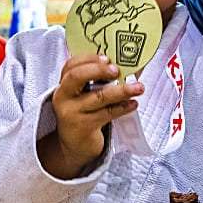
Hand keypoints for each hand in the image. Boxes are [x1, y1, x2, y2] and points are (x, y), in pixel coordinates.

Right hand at [37, 55, 142, 178]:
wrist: (75, 145)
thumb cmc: (85, 113)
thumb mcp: (86, 95)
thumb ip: (101, 79)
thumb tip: (132, 64)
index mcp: (64, 84)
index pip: (71, 65)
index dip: (89, 58)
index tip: (107, 58)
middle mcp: (64, 96)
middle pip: (76, 77)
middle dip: (98, 70)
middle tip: (117, 70)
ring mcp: (72, 113)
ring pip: (98, 97)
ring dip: (121, 90)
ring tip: (139, 87)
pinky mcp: (83, 127)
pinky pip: (106, 114)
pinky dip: (122, 108)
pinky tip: (133, 104)